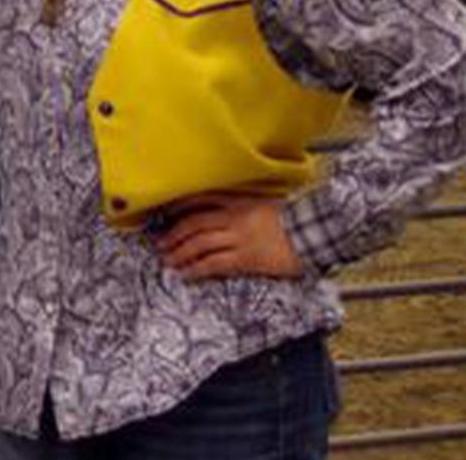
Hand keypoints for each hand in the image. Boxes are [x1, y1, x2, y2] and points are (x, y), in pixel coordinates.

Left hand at [154, 192, 302, 280]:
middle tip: (159, 244)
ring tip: (168, 261)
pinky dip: (196, 269)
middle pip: (194, 225)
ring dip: (179, 253)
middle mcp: (234, 218)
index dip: (178, 208)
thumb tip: (224, 215)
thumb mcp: (264, 204)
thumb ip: (243, 206)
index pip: (200, 201)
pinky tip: (186, 274)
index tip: (164, 215)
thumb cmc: (293, 220)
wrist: (316, 231)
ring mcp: (240, 238)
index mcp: (238, 202)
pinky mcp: (247, 258)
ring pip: (200, 244)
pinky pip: (214, 263)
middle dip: (173, 235)